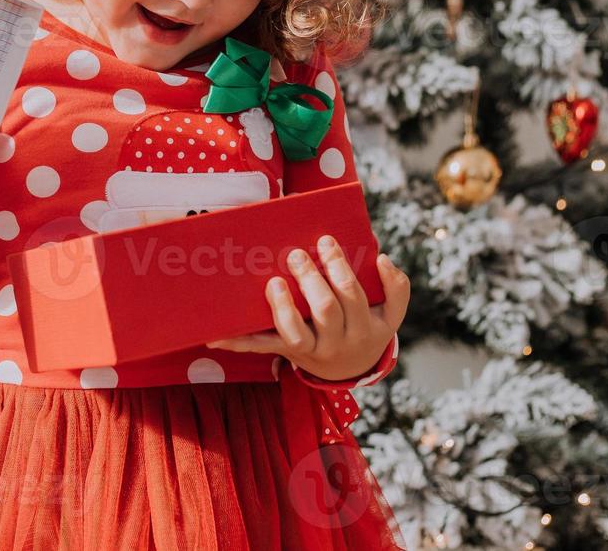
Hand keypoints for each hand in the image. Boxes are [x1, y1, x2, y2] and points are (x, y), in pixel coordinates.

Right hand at [205, 238, 409, 381]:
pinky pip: (397, 300)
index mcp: (309, 349)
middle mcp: (338, 343)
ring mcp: (366, 332)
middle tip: (296, 254)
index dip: (285, 308)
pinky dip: (392, 277)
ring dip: (340, 267)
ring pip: (355, 299)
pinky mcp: (389, 323)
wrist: (354, 365)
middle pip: (326, 311)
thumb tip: (210, 337)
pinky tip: (379, 257)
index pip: (295, 333)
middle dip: (311, 279)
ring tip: (325, 243)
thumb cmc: (310, 345)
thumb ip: (251, 341)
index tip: (274, 282)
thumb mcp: (283, 347)